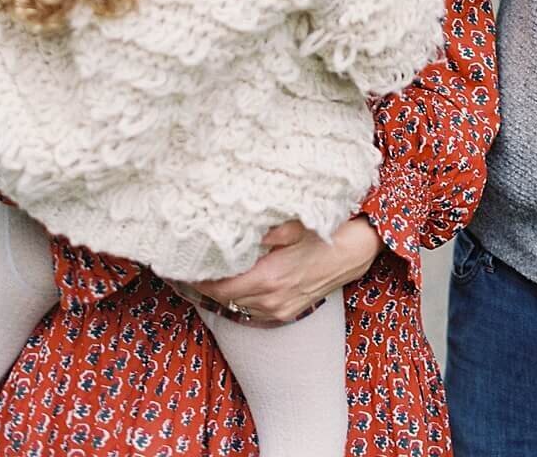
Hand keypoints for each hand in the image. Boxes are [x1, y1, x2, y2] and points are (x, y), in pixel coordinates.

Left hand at [192, 216, 382, 323]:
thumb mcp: (297, 224)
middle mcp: (271, 300)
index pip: (221, 287)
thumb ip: (267, 228)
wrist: (353, 254)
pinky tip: (233, 280)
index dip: (199, 279)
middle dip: (205, 284)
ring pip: (236, 305)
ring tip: (206, 271)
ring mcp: (278, 310)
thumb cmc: (325, 234)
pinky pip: (252, 308)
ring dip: (221, 291)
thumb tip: (237, 224)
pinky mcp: (285, 313)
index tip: (183, 265)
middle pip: (224, 299)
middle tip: (187, 266)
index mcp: (270, 277)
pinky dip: (238, 296)